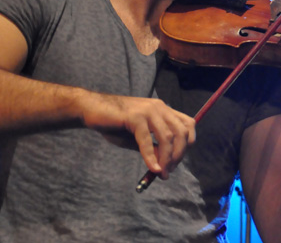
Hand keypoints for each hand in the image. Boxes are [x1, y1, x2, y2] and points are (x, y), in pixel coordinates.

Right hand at [81, 93, 195, 178]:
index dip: (188, 143)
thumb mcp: (138, 137)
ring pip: (167, 137)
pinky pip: (147, 140)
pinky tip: (152, 168)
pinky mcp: (135, 117)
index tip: (178, 160)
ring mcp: (148, 111)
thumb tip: (165, 166)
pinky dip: (151, 157)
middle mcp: (159, 107)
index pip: (189, 124)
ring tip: (161, 173)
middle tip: (169, 171)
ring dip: (167, 159)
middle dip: (179, 155)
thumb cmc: (115, 124)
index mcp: (163, 109)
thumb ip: (153, 147)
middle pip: (181, 132)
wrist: (92, 110)